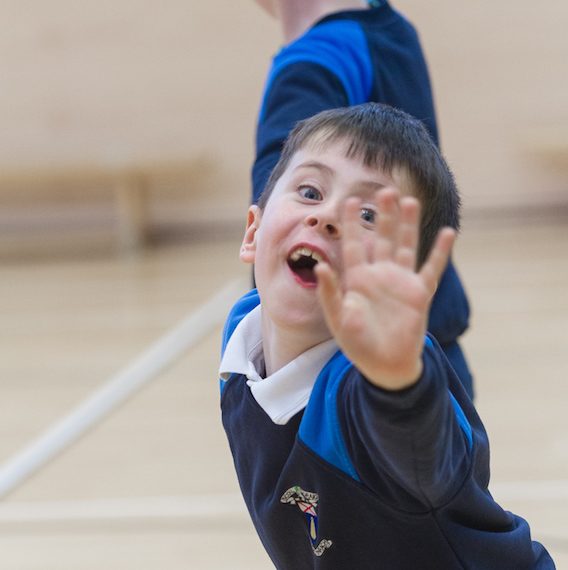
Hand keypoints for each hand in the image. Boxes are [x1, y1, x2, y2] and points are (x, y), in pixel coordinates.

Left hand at [315, 189, 454, 390]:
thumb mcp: (338, 318)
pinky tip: (449, 232)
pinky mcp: (419, 294)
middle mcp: (380, 275)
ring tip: (410, 201)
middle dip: (383, 216)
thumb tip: (320, 265)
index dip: (352, 224)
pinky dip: (440, 252)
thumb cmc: (357, 344)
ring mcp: (401, 282)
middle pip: (383, 238)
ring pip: (406, 246)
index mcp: (357, 279)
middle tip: (384, 190)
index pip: (354, 245)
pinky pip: (432, 269)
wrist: (384, 366)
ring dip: (408, 225)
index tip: (350, 200)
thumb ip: (329, 292)